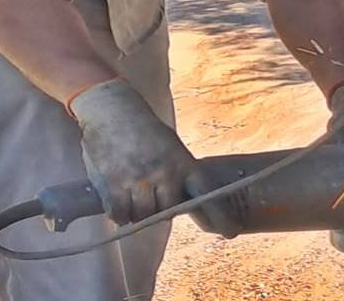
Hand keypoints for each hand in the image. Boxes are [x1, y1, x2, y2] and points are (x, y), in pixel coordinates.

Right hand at [70, 79, 237, 233]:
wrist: (113, 110)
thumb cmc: (143, 129)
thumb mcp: (170, 145)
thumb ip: (176, 172)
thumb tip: (177, 201)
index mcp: (183, 162)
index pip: (205, 193)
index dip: (219, 215)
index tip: (230, 233)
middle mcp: (165, 172)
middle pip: (167, 211)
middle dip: (158, 211)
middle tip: (149, 200)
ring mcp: (140, 179)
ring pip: (143, 215)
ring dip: (137, 213)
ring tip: (131, 199)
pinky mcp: (116, 183)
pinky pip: (120, 213)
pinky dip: (119, 214)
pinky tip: (118, 205)